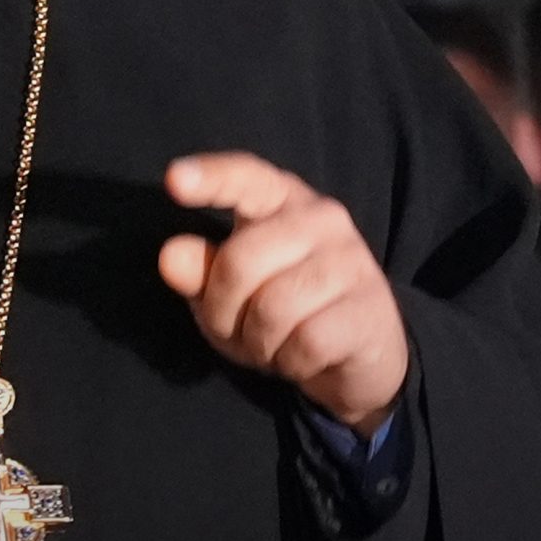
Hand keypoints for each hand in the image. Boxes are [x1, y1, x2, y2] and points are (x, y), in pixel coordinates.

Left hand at [156, 153, 408, 434]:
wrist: (361, 355)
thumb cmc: (284, 312)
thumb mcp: (231, 293)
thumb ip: (201, 271)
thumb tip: (170, 256)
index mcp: (281, 199)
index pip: (246, 177)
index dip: (210, 178)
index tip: (174, 180)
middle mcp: (322, 217)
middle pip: (240, 261)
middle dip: (222, 311)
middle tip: (239, 330)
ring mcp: (352, 260)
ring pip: (272, 309)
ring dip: (259, 343)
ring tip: (275, 344)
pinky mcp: (370, 308)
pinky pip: (306, 342)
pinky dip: (292, 362)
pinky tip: (303, 358)